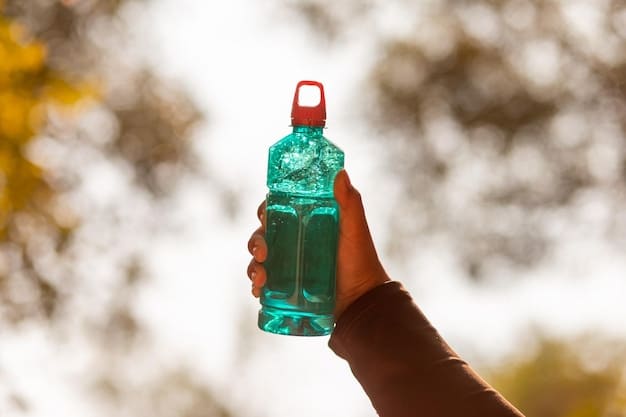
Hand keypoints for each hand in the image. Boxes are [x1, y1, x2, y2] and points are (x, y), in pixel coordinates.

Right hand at [246, 170, 389, 319]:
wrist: (362, 299)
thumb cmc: (361, 259)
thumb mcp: (354, 229)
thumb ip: (350, 202)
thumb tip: (340, 173)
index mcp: (306, 222)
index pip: (278, 210)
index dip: (265, 209)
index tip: (264, 215)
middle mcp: (294, 241)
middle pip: (263, 234)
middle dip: (255, 242)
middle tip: (263, 252)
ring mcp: (289, 264)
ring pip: (259, 259)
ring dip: (253, 266)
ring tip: (261, 278)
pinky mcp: (287, 286)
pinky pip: (264, 283)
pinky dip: (257, 285)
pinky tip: (259, 290)